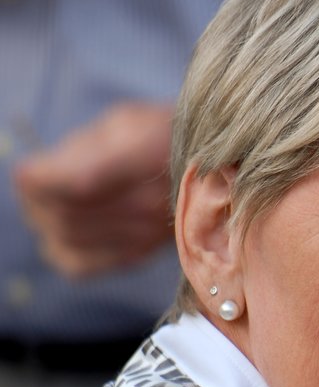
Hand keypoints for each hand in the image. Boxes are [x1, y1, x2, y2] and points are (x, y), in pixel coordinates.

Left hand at [14, 102, 174, 277]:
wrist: (218, 169)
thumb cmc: (164, 135)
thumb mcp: (126, 122)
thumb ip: (80, 149)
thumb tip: (34, 176)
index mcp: (149, 159)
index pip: (78, 182)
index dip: (41, 177)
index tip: (32, 169)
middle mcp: (150, 204)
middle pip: (64, 214)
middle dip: (37, 198)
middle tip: (40, 182)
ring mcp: (145, 235)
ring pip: (65, 238)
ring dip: (46, 220)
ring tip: (52, 202)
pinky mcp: (139, 255)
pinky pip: (77, 264)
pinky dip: (60, 248)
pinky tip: (67, 229)